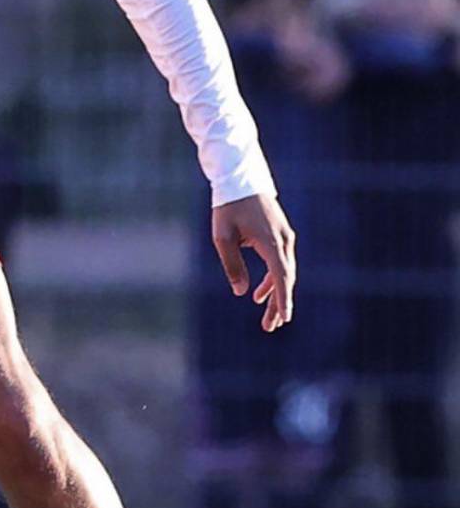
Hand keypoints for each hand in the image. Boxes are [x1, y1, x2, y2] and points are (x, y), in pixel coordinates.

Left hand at [211, 192, 295, 331]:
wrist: (240, 179)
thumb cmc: (228, 207)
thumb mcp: (223, 236)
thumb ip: (232, 264)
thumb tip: (240, 292)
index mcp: (271, 242)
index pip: (282, 277)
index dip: (283, 299)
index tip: (284, 318)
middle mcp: (283, 242)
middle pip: (285, 279)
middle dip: (279, 304)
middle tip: (270, 327)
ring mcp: (284, 238)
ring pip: (284, 273)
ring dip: (275, 295)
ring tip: (267, 318)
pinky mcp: (280, 235)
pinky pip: (279, 263)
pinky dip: (272, 279)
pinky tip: (259, 293)